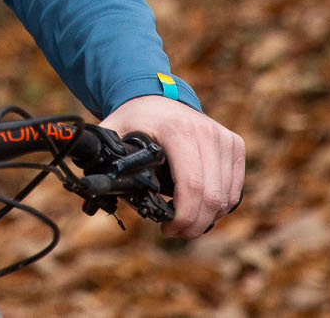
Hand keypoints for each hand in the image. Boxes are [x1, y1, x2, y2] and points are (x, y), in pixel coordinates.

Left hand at [102, 95, 243, 238]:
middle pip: (212, 195)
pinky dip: (221, 204)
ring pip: (226, 195)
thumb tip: (93, 187)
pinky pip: (235, 187)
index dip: (183, 217)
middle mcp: (204, 131)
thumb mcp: (114, 132)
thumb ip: (104, 156)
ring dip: (208, 217)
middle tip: (177, 232)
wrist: (157, 97)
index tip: (167, 229)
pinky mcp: (234, 144)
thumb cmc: (134, 120)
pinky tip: (201, 206)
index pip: (191, 185)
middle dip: (195, 225)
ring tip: (187, 221)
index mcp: (176, 130)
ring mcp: (223, 137)